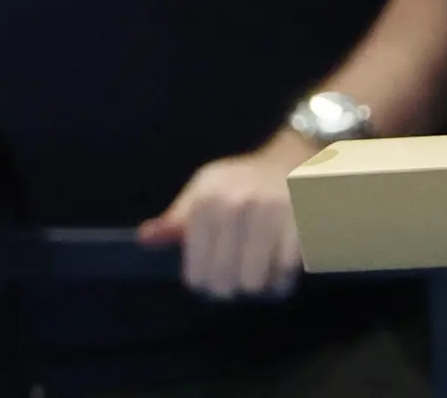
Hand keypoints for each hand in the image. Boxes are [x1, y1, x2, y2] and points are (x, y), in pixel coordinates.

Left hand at [139, 134, 312, 299]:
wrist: (291, 159)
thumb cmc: (241, 181)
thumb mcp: (204, 189)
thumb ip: (176, 219)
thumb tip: (145, 239)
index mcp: (207, 201)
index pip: (197, 272)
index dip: (202, 283)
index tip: (209, 279)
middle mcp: (236, 206)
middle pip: (225, 282)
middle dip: (229, 288)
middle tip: (235, 279)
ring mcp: (271, 214)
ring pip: (255, 283)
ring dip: (257, 287)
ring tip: (258, 278)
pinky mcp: (301, 222)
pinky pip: (285, 273)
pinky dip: (281, 280)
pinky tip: (278, 272)